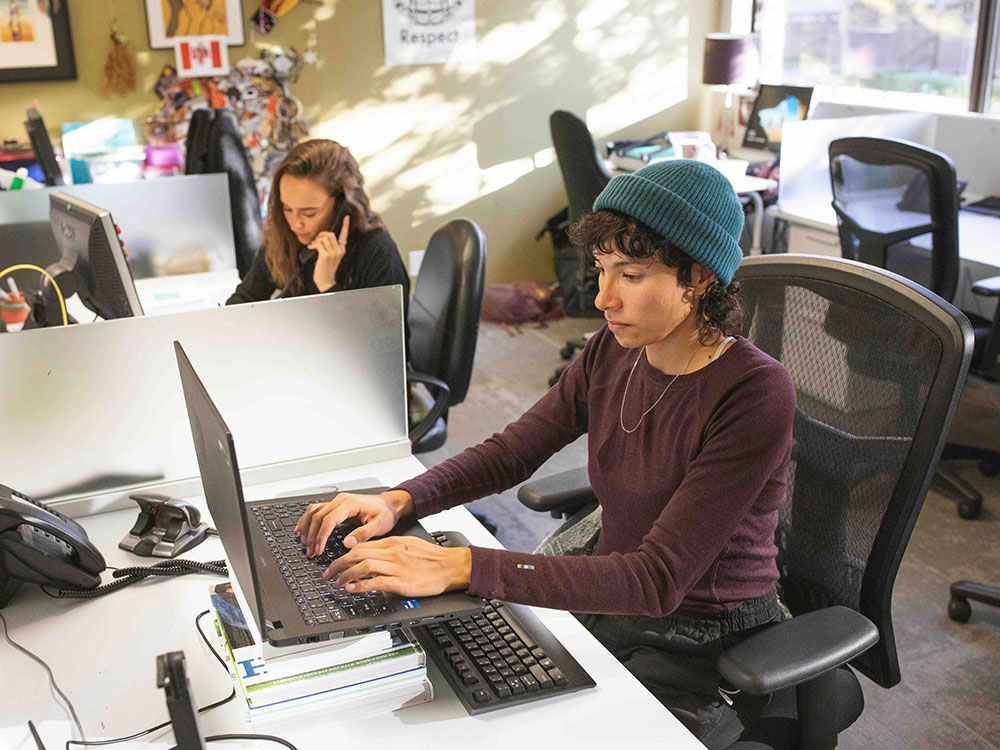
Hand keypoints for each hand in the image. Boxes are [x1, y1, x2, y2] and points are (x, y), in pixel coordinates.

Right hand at [294, 489, 413, 557]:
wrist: (389, 505)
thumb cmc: (385, 514)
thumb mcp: (380, 526)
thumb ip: (363, 534)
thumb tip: (347, 543)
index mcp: (350, 504)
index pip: (329, 519)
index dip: (321, 536)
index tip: (318, 550)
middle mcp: (340, 500)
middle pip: (318, 517)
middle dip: (312, 536)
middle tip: (310, 553)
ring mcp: (336, 501)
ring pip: (313, 512)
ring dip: (306, 528)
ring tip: (304, 545)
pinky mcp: (334, 505)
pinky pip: (315, 510)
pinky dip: (307, 520)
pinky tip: (302, 530)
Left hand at [310, 214, 348, 291]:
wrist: (326, 281)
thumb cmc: (326, 269)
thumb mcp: (330, 257)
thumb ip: (329, 247)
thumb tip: (320, 238)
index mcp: (342, 249)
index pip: (344, 235)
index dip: (345, 225)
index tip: (347, 217)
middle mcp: (339, 250)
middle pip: (330, 234)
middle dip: (321, 235)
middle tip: (316, 240)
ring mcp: (333, 253)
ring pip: (324, 238)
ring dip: (316, 240)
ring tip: (313, 246)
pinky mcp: (326, 255)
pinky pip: (318, 244)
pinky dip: (313, 245)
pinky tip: (310, 248)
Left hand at [323, 536, 471, 596]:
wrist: (451, 566)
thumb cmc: (433, 559)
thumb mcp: (410, 546)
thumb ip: (391, 550)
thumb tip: (373, 557)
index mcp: (393, 543)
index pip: (361, 545)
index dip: (344, 554)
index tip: (335, 563)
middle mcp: (392, 552)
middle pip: (357, 554)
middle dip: (338, 564)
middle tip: (328, 574)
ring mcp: (396, 566)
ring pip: (363, 566)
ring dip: (345, 575)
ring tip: (336, 583)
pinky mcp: (401, 581)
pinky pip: (375, 581)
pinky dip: (360, 585)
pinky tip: (352, 589)